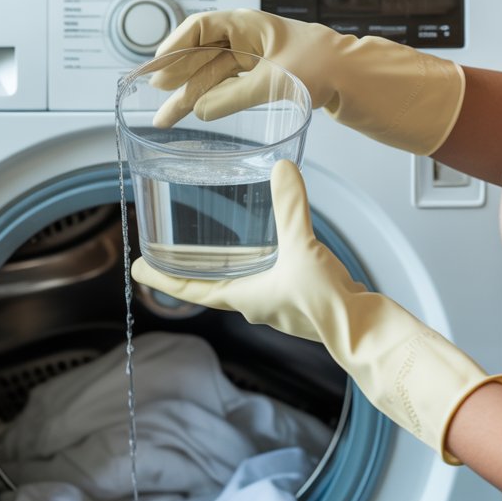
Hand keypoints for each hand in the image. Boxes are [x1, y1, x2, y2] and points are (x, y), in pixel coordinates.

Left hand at [132, 160, 501, 460]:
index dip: (162, 278)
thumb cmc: (328, 304)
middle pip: (212, 286)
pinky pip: (269, 279)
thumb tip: (281, 170)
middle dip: (191, 270)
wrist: (365, 330)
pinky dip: (259, 264)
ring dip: (225, 267)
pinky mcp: (300, 299)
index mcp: (244, 297)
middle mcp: (256, 304)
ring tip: (215, 246)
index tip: (137, 269)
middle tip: (170, 253)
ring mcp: (278, 303)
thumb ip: (291, 207)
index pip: (191, 289)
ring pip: (241, 282)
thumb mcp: (302, 247)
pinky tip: (271, 247)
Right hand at [150, 8, 465, 154]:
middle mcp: (250, 39)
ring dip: (191, 95)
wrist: (363, 80)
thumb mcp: (276, 82)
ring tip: (169, 118)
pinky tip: (199, 114)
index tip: (156, 66)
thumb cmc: (329, 64)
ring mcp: (258, 60)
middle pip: (202, 54)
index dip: (174, 45)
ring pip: (214, 75)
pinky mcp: (267, 81)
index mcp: (250, 24)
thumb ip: (233, 97)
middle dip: (177, 76)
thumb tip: (201, 109)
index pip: (200, 26)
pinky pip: (229, 88)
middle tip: (155, 98)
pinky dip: (213, 101)